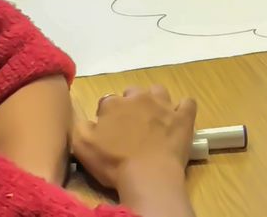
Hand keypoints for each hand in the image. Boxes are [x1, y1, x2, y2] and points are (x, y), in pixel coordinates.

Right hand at [72, 86, 196, 193]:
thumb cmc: (113, 163)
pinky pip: (187, 103)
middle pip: (133, 93)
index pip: (107, 102)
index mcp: (114, 104)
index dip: (107, 116)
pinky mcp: (183, 116)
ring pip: (159, 92)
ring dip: (155, 101)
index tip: (108, 131)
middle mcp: (139, 98)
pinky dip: (183, 109)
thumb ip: (79, 126)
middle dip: (130, 104)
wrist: (148, 174)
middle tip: (130, 125)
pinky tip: (179, 118)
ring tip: (153, 118)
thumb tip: (86, 117)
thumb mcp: (81, 146)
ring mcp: (164, 105)